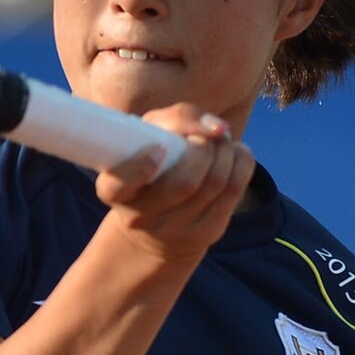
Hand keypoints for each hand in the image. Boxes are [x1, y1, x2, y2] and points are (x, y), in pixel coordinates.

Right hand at [94, 103, 254, 262]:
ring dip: (226, 151)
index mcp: (114, 191)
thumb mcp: (148, 137)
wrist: (158, 225)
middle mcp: (141, 218)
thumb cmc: (154, 165)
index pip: (120, 184)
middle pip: (185, 182)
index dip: (141, 166)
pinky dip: (241, 163)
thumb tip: (218, 128)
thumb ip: (174, 120)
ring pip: (215, 183)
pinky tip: (235, 153)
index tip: (159, 148)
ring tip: (222, 139)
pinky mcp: (207, 233)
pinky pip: (234, 192)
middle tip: (205, 134)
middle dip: (204, 147)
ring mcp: (176, 230)